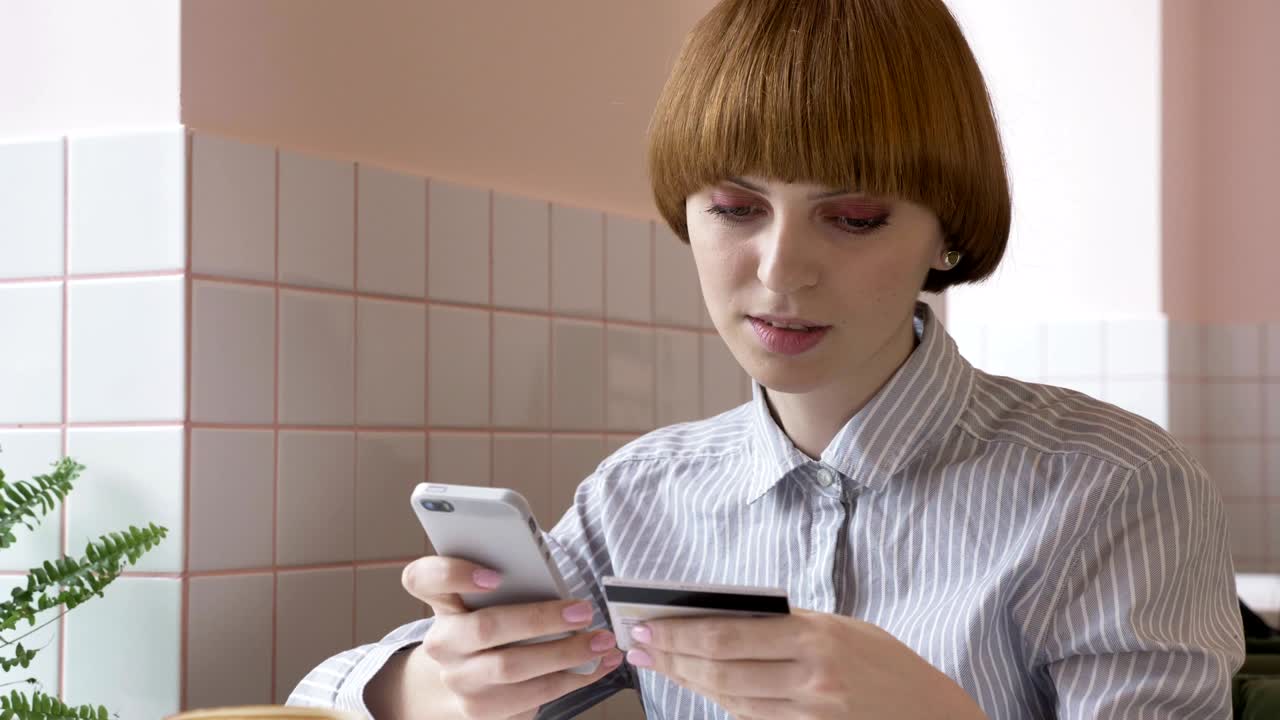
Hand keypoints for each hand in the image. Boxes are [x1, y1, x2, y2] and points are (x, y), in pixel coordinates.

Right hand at [401, 555, 623, 718]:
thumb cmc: (485, 625)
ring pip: (512, 669)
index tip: (494, 575)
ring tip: (602, 642)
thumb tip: (555, 580)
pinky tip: (597, 665)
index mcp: (441, 603)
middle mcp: (443, 643)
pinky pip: (532, 697)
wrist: (459, 681)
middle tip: (583, 611)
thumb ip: (508, 584)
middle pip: (486, 627)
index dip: (454, 573)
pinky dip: (573, 680)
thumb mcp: (485, 600)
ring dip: (566, 656)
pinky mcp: (482, 712)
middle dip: (541, 619)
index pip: (424, 579)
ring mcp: (460, 681)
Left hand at [625, 609, 985, 719]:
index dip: (679, 633)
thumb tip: (720, 618)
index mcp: (814, 636)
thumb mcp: (839, 627)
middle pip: (720, 670)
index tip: (646, 625)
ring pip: (729, 700)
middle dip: (671, 657)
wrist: (931, 713)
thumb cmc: (883, 662)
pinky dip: (723, 704)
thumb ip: (785, 626)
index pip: (728, 635)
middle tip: (638, 645)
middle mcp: (810, 678)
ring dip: (688, 682)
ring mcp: (809, 714)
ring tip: (659, 665)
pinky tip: (701, 688)